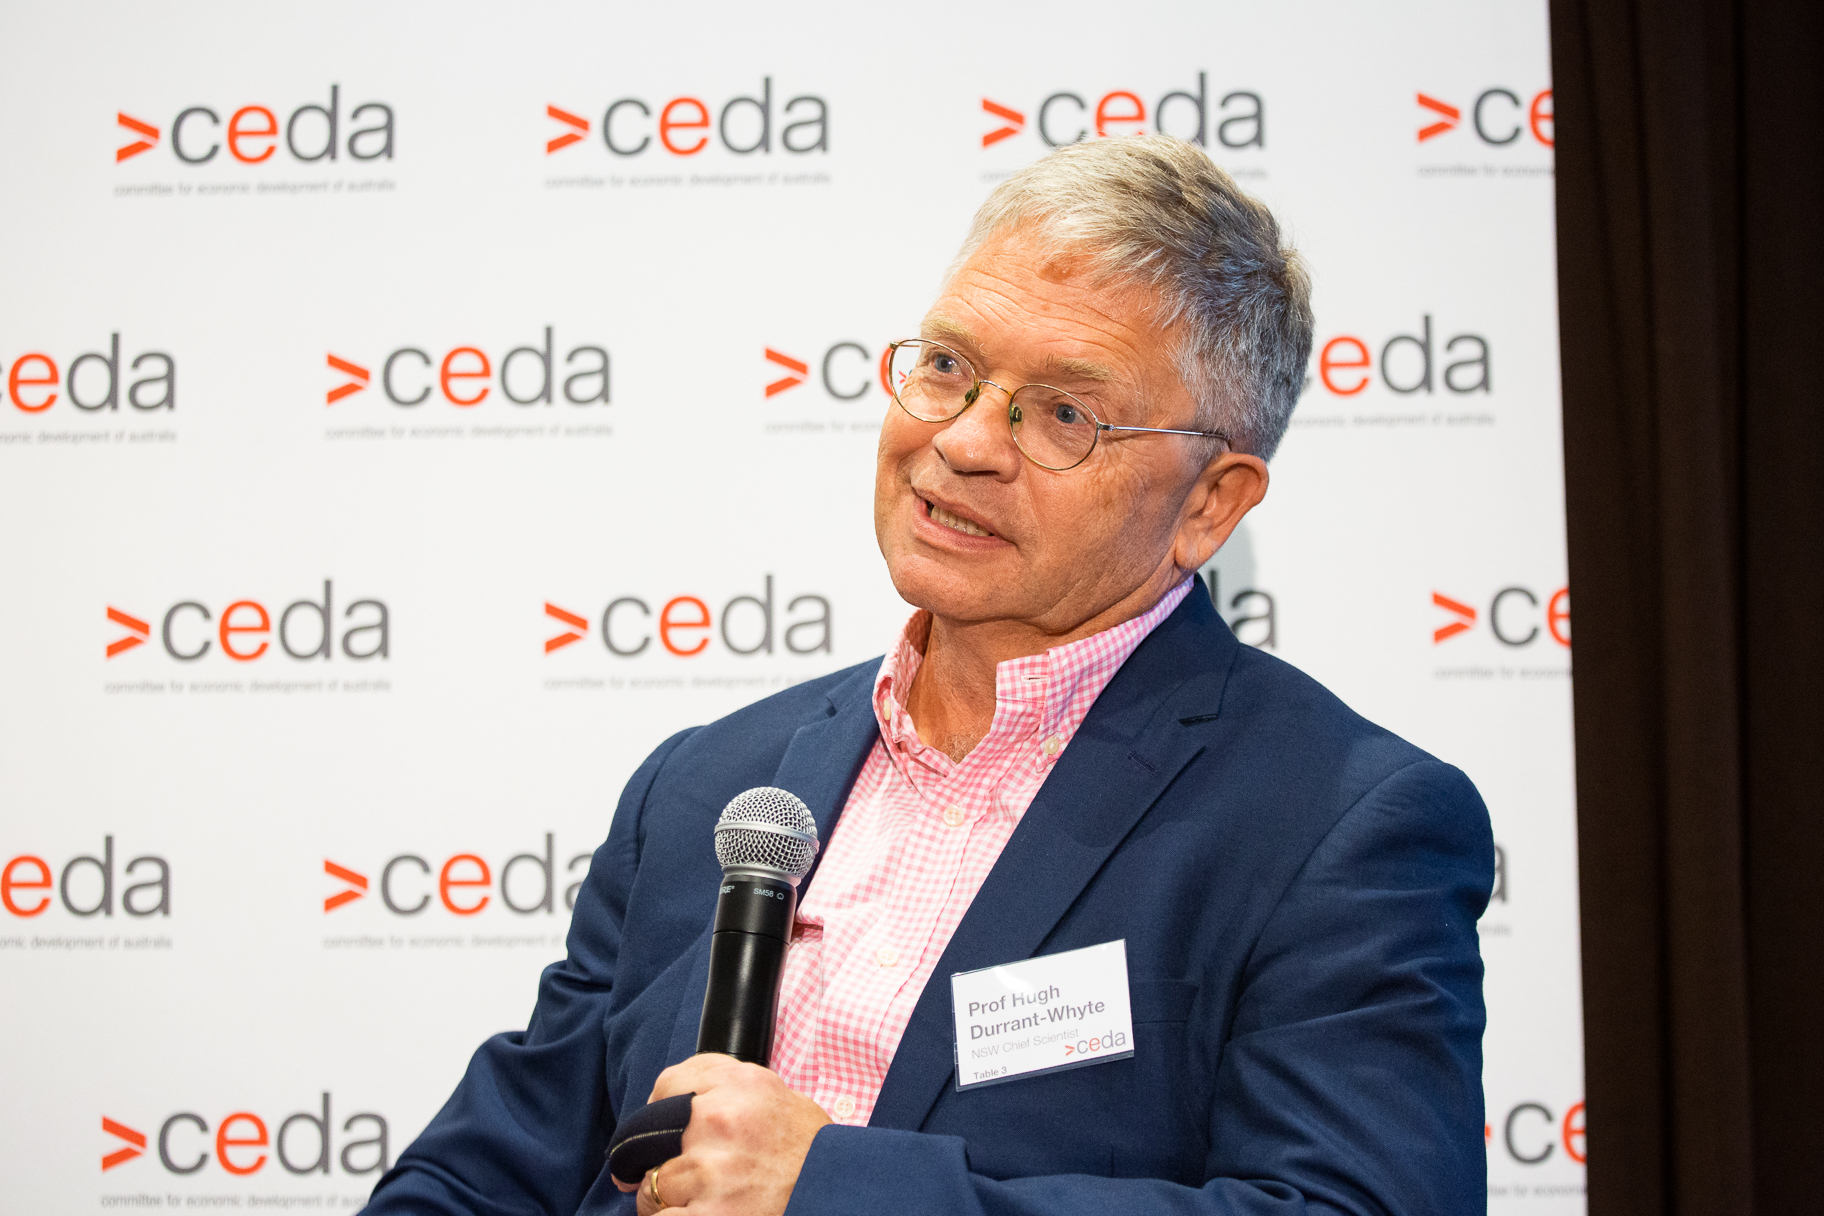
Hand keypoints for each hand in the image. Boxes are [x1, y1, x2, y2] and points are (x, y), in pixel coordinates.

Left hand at [614, 1053, 831, 1215]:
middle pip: (648, 1135)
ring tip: (692, 1199)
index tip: (665, 1131)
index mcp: (737, 1085)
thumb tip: (661, 1095)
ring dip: (663, 1197)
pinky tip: (692, 1215)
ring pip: (650, 1185)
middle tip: (661, 1169)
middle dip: (651, 1155)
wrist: (834, 1189)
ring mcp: (711, 1171)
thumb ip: (718, 1079)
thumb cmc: (802, 1146)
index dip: (661, 1111)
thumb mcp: (769, 1091)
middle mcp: (720, 1120)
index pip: (666, 1086)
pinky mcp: (709, 1215)